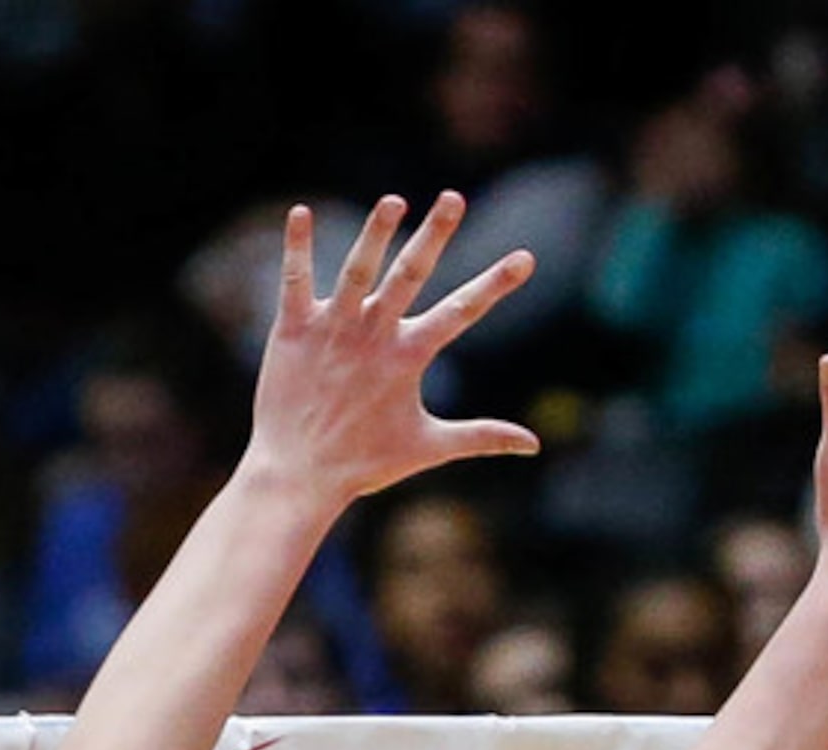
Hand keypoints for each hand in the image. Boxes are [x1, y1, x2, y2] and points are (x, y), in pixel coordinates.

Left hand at [244, 193, 540, 505]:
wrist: (299, 473)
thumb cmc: (365, 463)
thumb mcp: (429, 446)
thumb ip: (482, 436)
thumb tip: (534, 444)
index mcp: (409, 357)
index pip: (462, 311)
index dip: (496, 284)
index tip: (525, 258)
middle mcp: (374, 335)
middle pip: (410, 274)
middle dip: (435, 234)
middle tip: (454, 197)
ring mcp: (332, 329)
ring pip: (357, 270)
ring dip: (376, 232)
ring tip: (394, 200)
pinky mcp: (293, 329)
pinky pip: (296, 280)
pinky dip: (298, 247)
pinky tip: (301, 212)